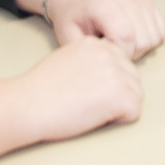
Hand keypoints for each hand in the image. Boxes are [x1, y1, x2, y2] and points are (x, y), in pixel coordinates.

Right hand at [16, 36, 143, 144]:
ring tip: (92, 111)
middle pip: (132, 79)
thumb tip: (103, 78)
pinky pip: (135, 112)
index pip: (120, 65)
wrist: (27, 103)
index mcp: (96, 44)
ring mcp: (117, 73)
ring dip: (120, 108)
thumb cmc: (38, 89)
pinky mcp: (120, 94)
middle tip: (90, 105)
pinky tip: (97, 118)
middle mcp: (110, 53)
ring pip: (136, 95)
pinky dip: (121, 120)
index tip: (89, 93)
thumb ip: (88, 63)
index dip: (108, 84)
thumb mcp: (66, 60)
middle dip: (118, 95)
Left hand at [44, 0, 164, 59]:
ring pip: (155, 37)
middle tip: (113, 52)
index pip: (126, 37)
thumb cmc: (72, 18)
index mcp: (103, 5)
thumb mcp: (68, 37)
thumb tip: (109, 68)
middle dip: (131, 54)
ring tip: (122, 45)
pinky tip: (133, 38)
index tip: (107, 57)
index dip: (120, 55)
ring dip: (141, 48)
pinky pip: (162, 29)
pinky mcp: (148, 2)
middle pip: (144, 40)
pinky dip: (151, 39)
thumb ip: (88, 54)